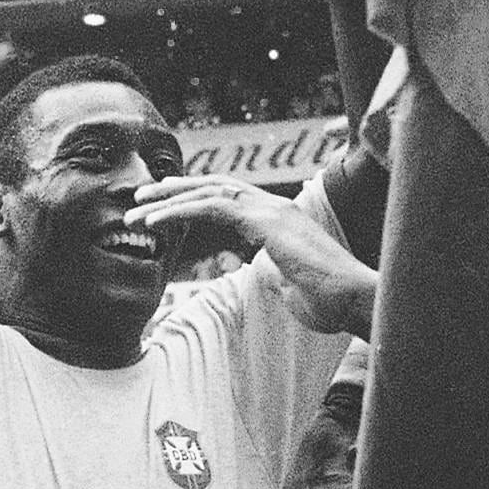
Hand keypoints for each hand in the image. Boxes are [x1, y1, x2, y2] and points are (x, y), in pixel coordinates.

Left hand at [130, 174, 375, 336]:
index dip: (198, 195)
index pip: (232, 195)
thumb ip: (278, 274)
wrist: (354, 300)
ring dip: (168, 200)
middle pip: (216, 185)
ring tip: (135, 211)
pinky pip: (212, 208)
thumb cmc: (330, 302)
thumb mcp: (295, 286)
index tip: (168, 201)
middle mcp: (275, 206)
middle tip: (141, 197)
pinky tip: (154, 221)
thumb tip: (269, 276)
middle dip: (176, 189)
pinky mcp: (266, 221)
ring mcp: (272, 210)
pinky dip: (179, 211)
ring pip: (209, 193)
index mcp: (281, 218)